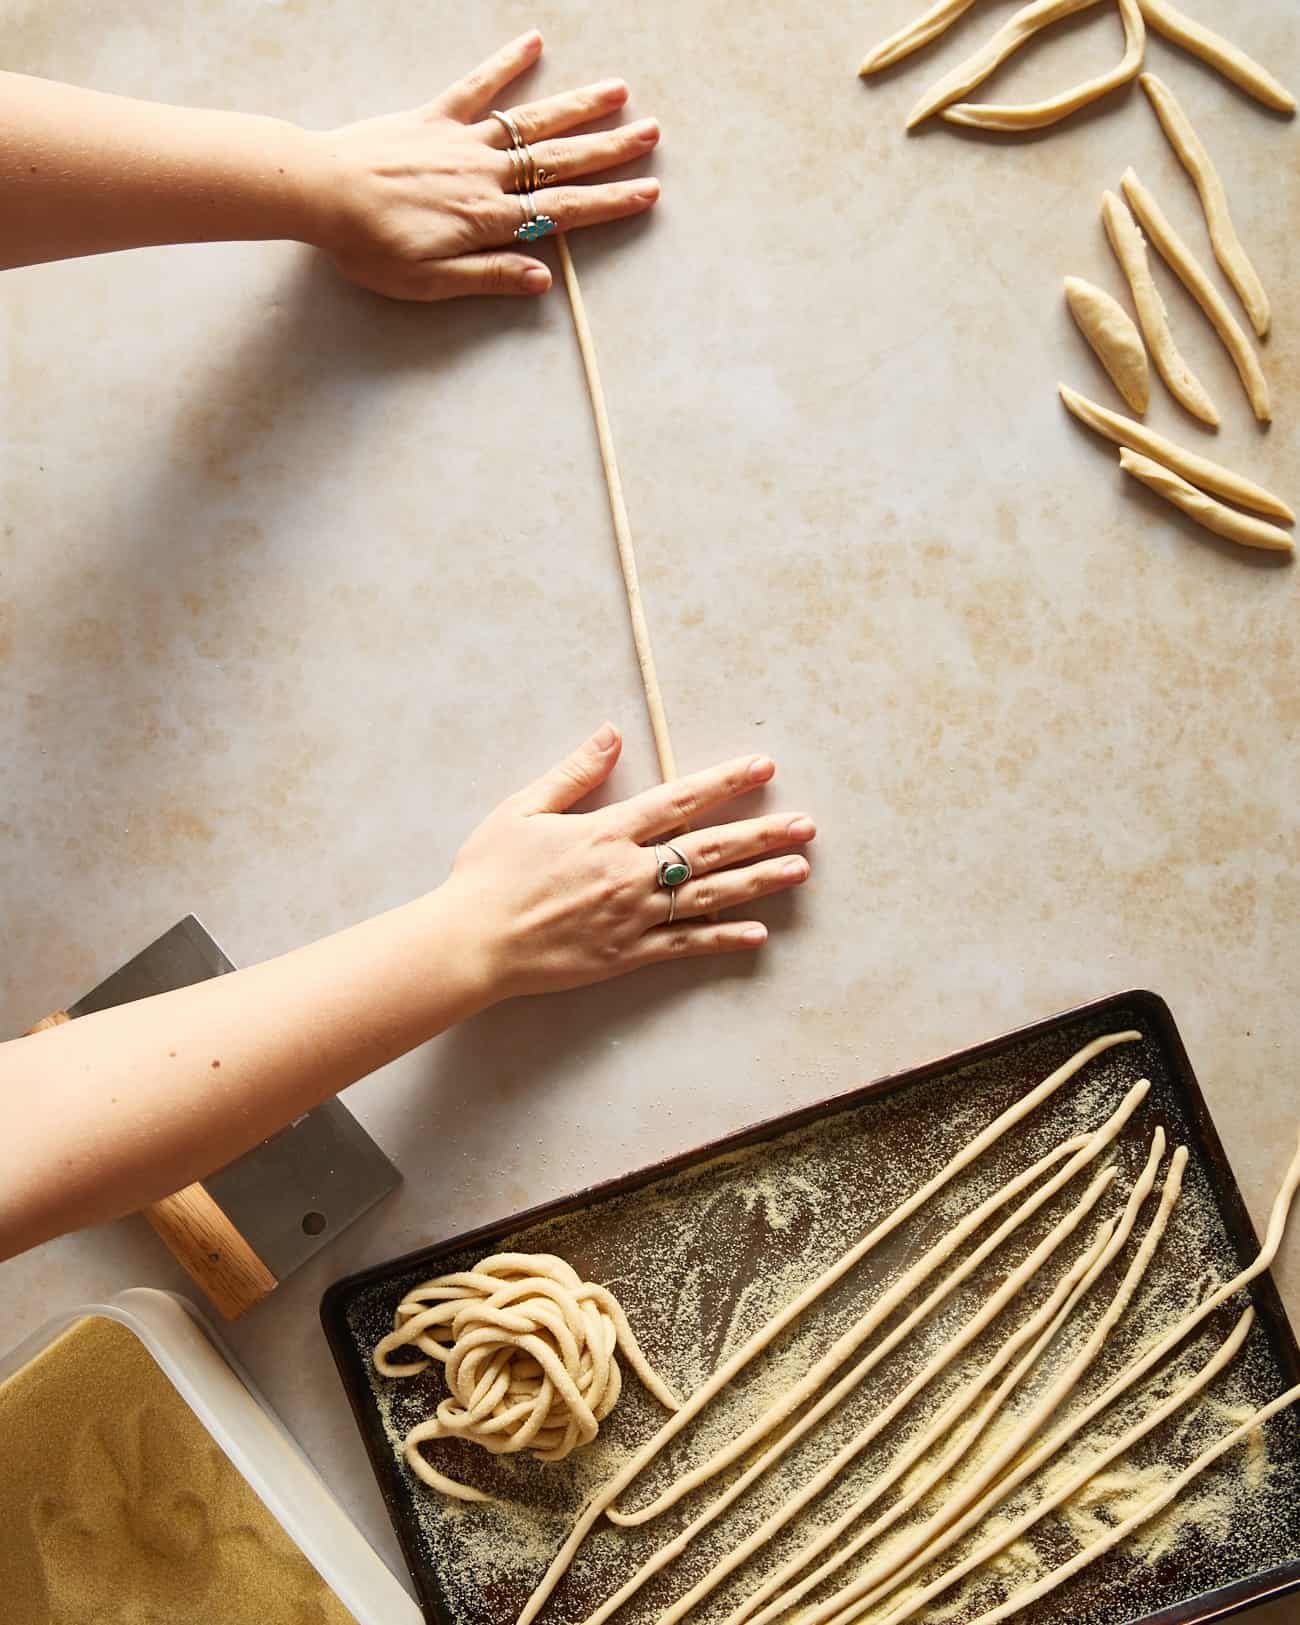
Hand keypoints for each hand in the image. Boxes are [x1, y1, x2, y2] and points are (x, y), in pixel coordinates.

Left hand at [306, 31, 659, 300]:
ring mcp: (460, 140)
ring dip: (578, 105)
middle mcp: (485, 174)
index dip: (609, 202)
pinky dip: (505, 63)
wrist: (319, 193)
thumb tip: (544, 279)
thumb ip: (490, 278)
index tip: (648, 191)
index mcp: (488, 220)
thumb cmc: (370, 247)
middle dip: (610, 148)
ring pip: (531, 120)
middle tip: (651, 132)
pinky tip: (533, 42)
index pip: (564, 211)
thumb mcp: (431, 282)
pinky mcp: (431, 116)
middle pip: (559, 160)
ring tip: (618, 90)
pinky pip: (476, 86)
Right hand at [443, 724, 815, 999]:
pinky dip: (722, 939)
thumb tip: (612, 732)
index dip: (726, 781)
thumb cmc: (489, 874)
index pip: (680, 800)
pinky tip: (758, 934)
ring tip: (799, 870)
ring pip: (708, 895)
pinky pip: (685, 945)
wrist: (471, 942)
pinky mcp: (626, 955)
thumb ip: (574, 772)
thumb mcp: (523, 809)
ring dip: (758, 881)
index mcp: (605, 832)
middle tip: (807, 825)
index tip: (763, 766)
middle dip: (762, 834)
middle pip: (710, 848)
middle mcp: (628, 872)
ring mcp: (632, 916)